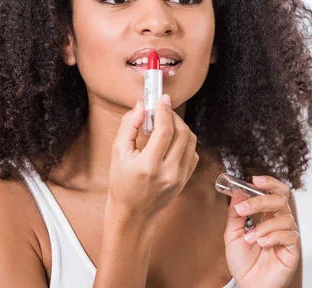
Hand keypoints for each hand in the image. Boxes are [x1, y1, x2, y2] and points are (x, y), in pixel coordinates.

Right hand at [107, 94, 199, 222]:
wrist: (133, 213)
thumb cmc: (121, 183)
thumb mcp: (118, 153)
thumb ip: (128, 126)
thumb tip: (141, 106)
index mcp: (148, 165)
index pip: (164, 131)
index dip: (164, 111)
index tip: (161, 99)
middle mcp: (168, 172)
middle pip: (181, 133)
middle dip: (173, 116)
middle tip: (162, 109)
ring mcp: (180, 177)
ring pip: (191, 141)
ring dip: (181, 127)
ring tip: (167, 123)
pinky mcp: (186, 180)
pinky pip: (193, 153)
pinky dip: (185, 142)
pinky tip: (172, 140)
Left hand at [224, 175, 300, 287]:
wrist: (246, 284)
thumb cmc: (242, 261)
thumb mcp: (232, 234)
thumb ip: (235, 213)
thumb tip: (237, 192)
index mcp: (265, 216)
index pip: (273, 193)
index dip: (268, 183)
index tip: (255, 179)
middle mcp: (277, 223)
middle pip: (280, 199)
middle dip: (261, 200)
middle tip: (245, 208)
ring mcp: (286, 235)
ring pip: (284, 217)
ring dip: (264, 225)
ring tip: (251, 237)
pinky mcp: (292, 249)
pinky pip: (289, 235)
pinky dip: (273, 236)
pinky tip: (262, 243)